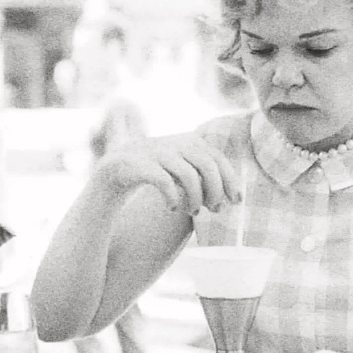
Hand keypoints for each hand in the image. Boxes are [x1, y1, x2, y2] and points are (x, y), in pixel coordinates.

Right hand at [93, 134, 242, 214]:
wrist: (116, 168)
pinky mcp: (141, 165)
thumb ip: (204, 173)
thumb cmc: (158, 172)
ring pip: (188, 174)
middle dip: (215, 190)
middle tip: (215, 210)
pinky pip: (164, 181)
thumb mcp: (183, 167)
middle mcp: (175, 143)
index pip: (217, 158)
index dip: (230, 180)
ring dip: (195, 198)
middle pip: (207, 165)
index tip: (236, 201)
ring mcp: (157, 152)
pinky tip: (171, 207)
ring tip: (193, 212)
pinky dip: (172, 197)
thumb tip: (231, 196)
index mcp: (190, 141)